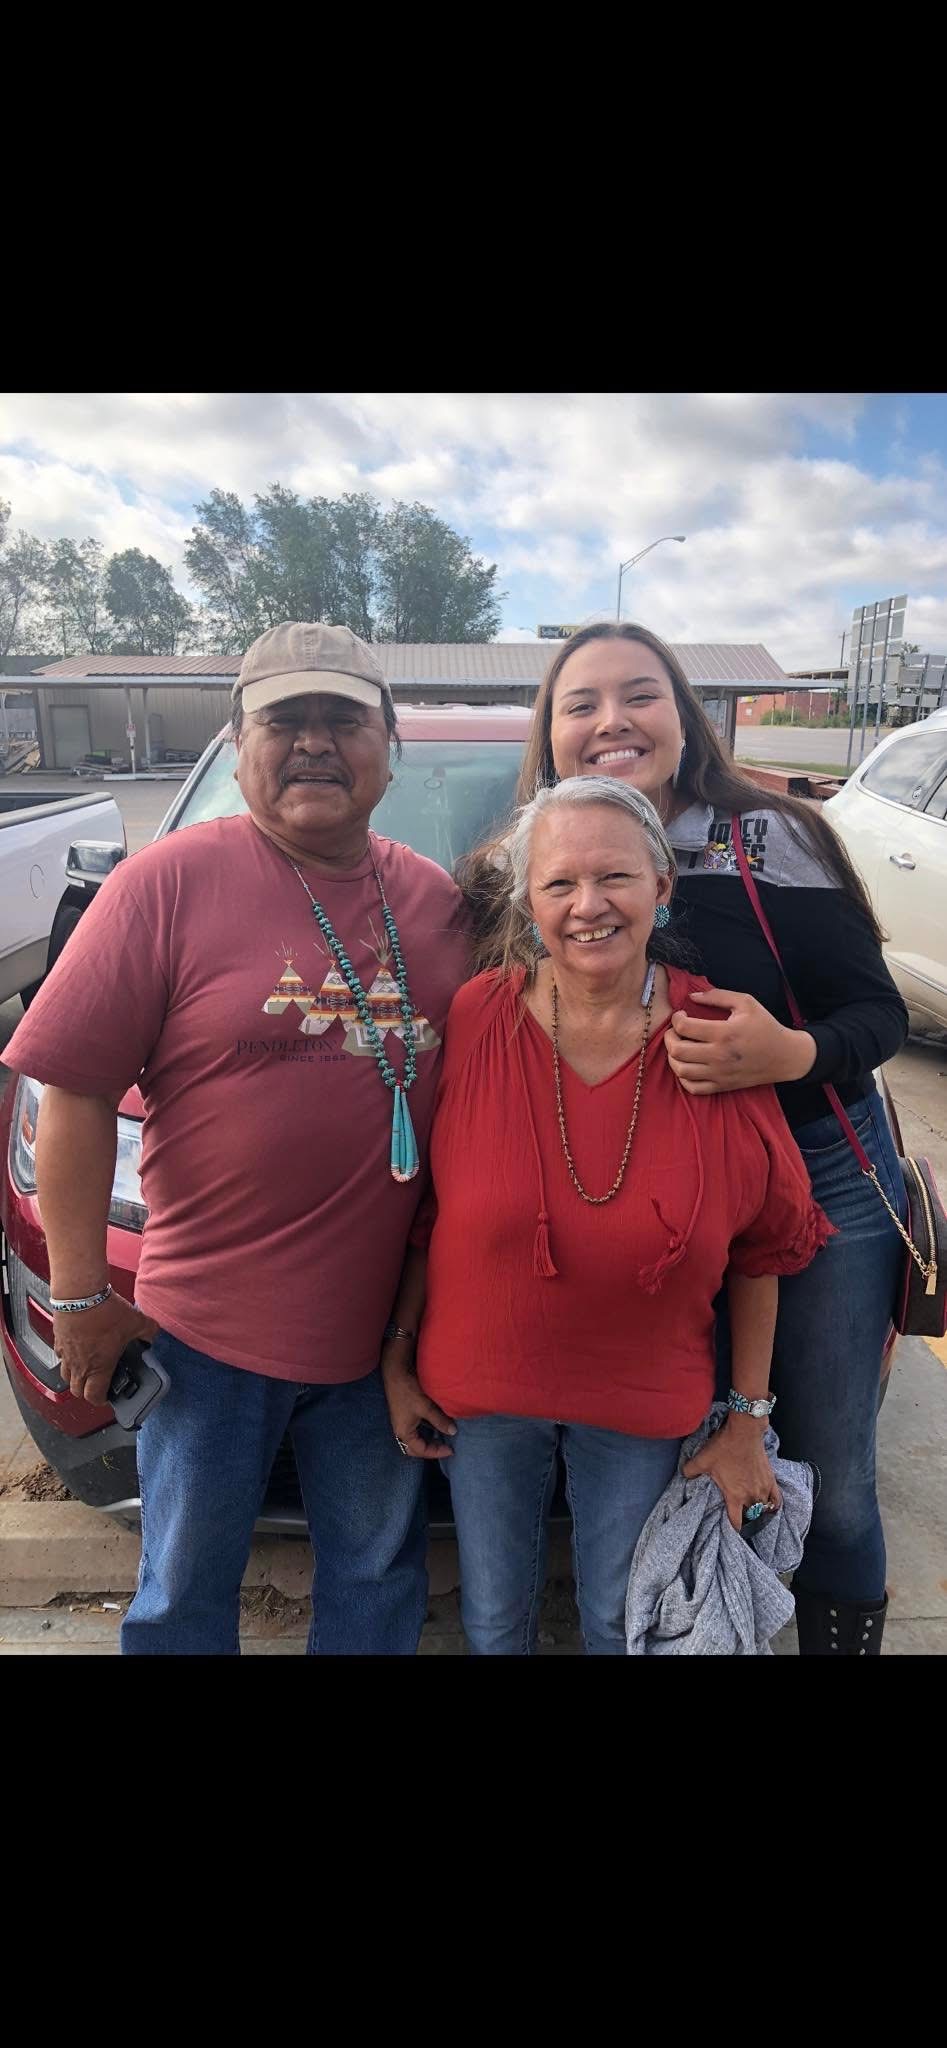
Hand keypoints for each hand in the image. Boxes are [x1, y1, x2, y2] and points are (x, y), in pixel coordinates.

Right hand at [53, 1292, 157, 1406]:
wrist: (80, 1293)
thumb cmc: (105, 1310)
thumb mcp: (137, 1321)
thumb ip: (148, 1331)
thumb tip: (152, 1334)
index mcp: (99, 1367)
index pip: (94, 1396)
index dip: (101, 1400)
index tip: (108, 1395)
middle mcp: (80, 1364)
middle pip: (77, 1391)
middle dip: (87, 1391)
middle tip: (97, 1383)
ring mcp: (66, 1353)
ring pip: (66, 1375)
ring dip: (75, 1376)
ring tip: (86, 1368)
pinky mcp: (58, 1340)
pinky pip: (60, 1356)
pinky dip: (67, 1357)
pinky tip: (77, 1348)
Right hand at [381, 1350, 456, 1459]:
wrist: (396, 1371)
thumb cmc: (409, 1390)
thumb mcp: (426, 1407)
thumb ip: (439, 1420)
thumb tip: (453, 1431)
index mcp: (404, 1432)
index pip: (421, 1450)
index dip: (436, 1452)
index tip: (451, 1450)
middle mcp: (401, 1430)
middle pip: (415, 1448)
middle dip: (430, 1450)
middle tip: (445, 1447)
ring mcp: (402, 1422)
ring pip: (416, 1439)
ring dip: (429, 1440)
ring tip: (443, 1438)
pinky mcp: (405, 1414)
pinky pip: (417, 1429)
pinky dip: (427, 1431)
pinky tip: (436, 1425)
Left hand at [665, 988, 815, 1093]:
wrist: (785, 1056)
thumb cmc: (765, 1026)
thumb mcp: (746, 1003)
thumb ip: (718, 996)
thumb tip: (692, 996)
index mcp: (724, 1033)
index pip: (684, 1027)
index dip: (676, 1018)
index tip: (681, 1015)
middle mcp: (719, 1056)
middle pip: (677, 1050)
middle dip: (669, 1038)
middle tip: (675, 1031)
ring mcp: (719, 1074)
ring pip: (680, 1070)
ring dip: (673, 1057)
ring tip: (679, 1047)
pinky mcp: (722, 1086)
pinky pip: (692, 1088)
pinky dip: (683, 1077)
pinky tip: (688, 1065)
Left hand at [682, 1415, 780, 1530]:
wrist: (744, 1431)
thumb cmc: (724, 1447)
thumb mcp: (701, 1460)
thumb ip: (689, 1471)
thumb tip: (684, 1475)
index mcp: (734, 1496)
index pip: (736, 1521)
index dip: (734, 1528)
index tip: (731, 1528)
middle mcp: (751, 1496)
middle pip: (751, 1517)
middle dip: (746, 1520)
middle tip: (740, 1518)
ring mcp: (763, 1488)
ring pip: (764, 1509)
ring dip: (758, 1513)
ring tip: (753, 1513)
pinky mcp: (771, 1479)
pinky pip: (776, 1499)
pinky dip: (773, 1505)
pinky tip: (770, 1507)